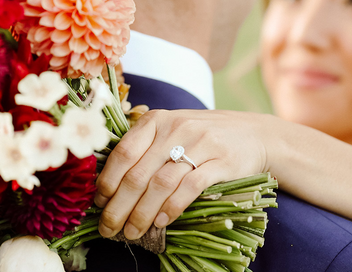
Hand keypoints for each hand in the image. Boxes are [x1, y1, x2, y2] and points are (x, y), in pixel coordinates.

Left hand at [94, 109, 272, 239]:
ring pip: (161, 184)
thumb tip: (110, 184)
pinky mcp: (221, 162)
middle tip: (108, 227)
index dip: (107, 180)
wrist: (252, 133)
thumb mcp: (171, 130)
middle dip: (118, 206)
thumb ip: (145, 148)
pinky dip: (172, 208)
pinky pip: (190, 188)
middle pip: (138, 173)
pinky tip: (161, 222)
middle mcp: (175, 128)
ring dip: (142, 213)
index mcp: (157, 120)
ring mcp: (200, 144)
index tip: (99, 202)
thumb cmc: (201, 136)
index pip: (123, 151)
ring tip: (132, 232)